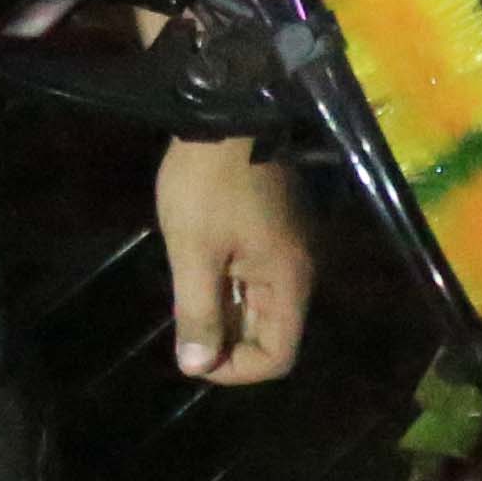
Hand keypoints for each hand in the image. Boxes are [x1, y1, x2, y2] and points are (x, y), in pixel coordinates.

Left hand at [156, 138, 314, 383]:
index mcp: (288, 279)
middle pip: (272, 333)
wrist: (223, 110)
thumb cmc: (208, 184)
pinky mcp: (274, 229)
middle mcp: (297, 269)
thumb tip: (197, 366)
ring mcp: (288, 247)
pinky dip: (228, 287)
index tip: (194, 353)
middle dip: (228, 342)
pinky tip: (197, 269)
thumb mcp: (193, 252)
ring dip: (225, 313)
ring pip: (260, 305)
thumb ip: (198, 312)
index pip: (278, 356)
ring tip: (186, 296)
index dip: (236, 369)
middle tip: (184, 328)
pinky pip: (256, 277)